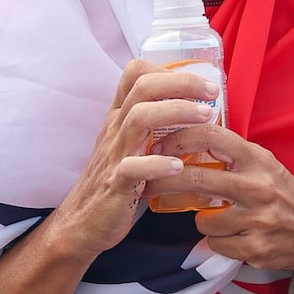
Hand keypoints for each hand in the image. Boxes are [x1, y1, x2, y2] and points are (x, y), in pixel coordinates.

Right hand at [53, 60, 220, 258]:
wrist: (80, 224)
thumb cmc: (115, 183)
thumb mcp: (130, 147)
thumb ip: (154, 129)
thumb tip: (200, 117)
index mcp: (120, 118)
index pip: (135, 74)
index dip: (167, 69)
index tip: (199, 80)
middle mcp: (116, 129)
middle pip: (143, 88)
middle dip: (182, 83)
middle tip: (213, 92)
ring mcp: (114, 155)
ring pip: (139, 118)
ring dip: (176, 112)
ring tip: (206, 117)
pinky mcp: (115, 184)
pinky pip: (132, 168)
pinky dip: (157, 164)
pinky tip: (179, 166)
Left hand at [161, 122, 293, 273]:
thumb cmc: (289, 197)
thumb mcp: (266, 166)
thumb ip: (234, 157)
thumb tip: (188, 146)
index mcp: (258, 160)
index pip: (211, 137)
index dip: (179, 138)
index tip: (160, 144)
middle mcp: (256, 187)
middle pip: (194, 179)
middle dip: (165, 181)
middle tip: (150, 182)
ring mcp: (256, 219)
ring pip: (202, 220)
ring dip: (203, 221)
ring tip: (221, 219)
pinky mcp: (254, 248)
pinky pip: (216, 244)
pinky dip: (219, 242)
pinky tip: (236, 237)